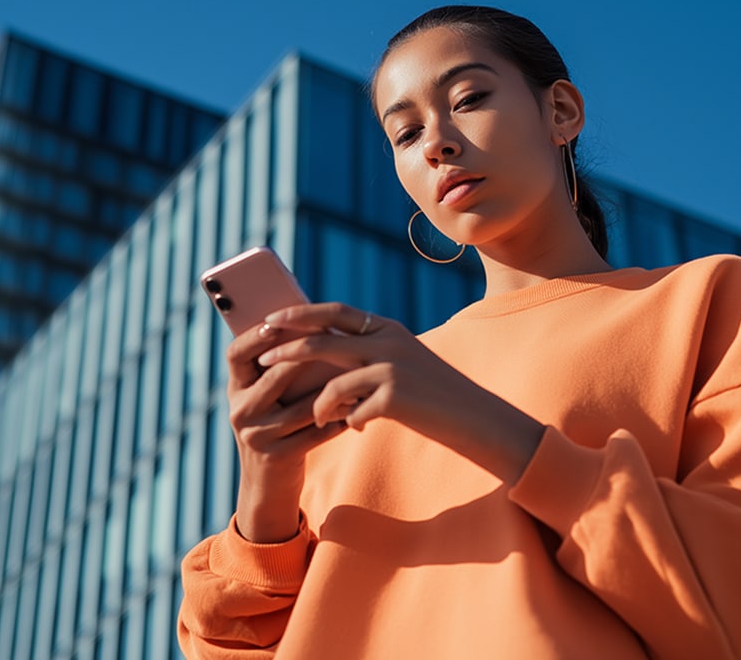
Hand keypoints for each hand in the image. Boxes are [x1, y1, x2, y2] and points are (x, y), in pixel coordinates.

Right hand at [225, 314, 346, 540]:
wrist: (268, 483)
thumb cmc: (275, 426)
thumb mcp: (266, 398)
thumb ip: (278, 368)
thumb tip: (311, 322)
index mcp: (236, 389)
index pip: (235, 354)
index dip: (255, 335)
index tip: (278, 318)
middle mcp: (240, 412)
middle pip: (275, 377)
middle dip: (306, 357)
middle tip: (334, 338)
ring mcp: (257, 436)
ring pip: (302, 405)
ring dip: (333, 390)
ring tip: (358, 372)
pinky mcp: (278, 457)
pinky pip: (316, 432)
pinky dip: (339, 418)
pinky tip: (357, 408)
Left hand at [257, 303, 545, 482]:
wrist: (477, 419)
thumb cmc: (436, 397)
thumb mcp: (405, 366)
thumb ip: (370, 359)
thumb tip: (328, 365)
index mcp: (388, 328)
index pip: (336, 312)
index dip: (301, 314)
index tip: (272, 319)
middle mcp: (388, 340)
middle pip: (325, 336)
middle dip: (289, 344)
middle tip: (262, 353)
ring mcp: (392, 366)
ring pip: (333, 378)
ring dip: (317, 400)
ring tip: (310, 415)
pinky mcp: (395, 396)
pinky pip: (351, 409)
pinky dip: (348, 421)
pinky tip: (358, 429)